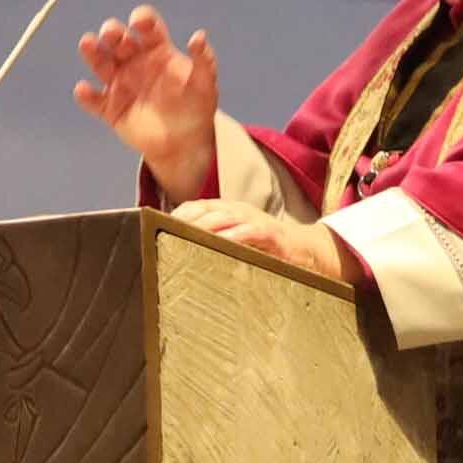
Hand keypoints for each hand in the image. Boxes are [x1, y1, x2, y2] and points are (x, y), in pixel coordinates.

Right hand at [74, 6, 219, 203]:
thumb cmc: (196, 107)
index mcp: (158, 51)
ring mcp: (121, 85)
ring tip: (86, 43)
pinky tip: (83, 90)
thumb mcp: (205, 82)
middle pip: (119, 40)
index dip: (142, 20)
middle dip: (113, 32)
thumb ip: (203, 59)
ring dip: (93, 52)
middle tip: (110, 32)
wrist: (184, 142)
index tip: (139, 22)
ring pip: (102, 64)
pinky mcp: (111, 108)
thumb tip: (198, 36)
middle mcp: (135, 63)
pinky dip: (87, 96)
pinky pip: (95, 101)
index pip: (148, 28)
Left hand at [164, 199, 351, 283]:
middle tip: (164, 234)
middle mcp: (238, 212)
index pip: (195, 208)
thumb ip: (210, 244)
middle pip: (205, 211)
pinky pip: (251, 231)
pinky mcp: (272, 235)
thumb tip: (176, 254)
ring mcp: (255, 221)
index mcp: (226, 212)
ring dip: (204, 226)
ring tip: (185, 236)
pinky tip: (223, 242)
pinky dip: (236, 235)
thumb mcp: (233, 243)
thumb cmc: (263, 250)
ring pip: (224, 217)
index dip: (176, 216)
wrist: (306, 251)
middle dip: (184, 221)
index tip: (155, 227)